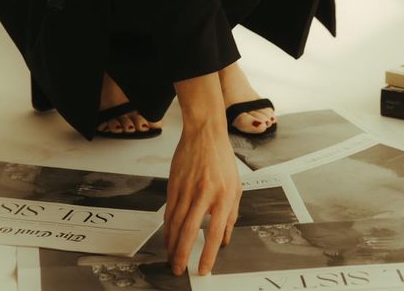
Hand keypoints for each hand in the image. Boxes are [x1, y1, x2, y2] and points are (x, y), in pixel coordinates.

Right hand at [165, 75, 241, 275]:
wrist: (205, 132)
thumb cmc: (222, 159)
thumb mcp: (236, 186)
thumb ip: (231, 214)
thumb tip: (225, 240)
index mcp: (224, 195)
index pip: (215, 231)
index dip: (208, 254)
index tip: (203, 269)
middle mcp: (205, 193)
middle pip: (190, 231)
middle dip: (182, 254)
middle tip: (179, 269)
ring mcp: (188, 188)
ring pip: (176, 224)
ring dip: (172, 245)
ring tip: (171, 259)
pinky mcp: (175, 184)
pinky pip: (169, 212)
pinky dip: (167, 229)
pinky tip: (167, 238)